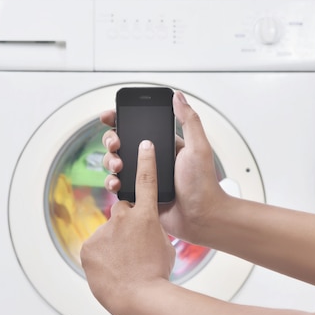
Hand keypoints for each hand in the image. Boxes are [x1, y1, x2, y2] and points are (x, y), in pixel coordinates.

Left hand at [80, 140, 175, 314]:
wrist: (139, 298)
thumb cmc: (157, 273)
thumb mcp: (164, 246)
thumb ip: (152, 231)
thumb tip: (144, 231)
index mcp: (146, 216)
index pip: (147, 180)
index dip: (145, 160)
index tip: (144, 143)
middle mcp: (123, 218)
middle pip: (123, 212)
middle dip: (127, 225)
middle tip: (134, 248)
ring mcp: (104, 231)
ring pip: (108, 234)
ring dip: (114, 246)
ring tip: (124, 267)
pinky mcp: (88, 246)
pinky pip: (95, 248)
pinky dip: (102, 257)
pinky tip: (110, 271)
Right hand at [101, 91, 226, 245]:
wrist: (202, 218)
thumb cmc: (204, 184)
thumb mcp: (198, 147)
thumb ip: (189, 120)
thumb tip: (178, 96)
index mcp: (163, 144)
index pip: (136, 126)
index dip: (119, 119)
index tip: (109, 116)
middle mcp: (150, 159)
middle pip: (120, 142)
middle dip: (111, 140)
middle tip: (116, 143)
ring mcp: (142, 177)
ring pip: (114, 163)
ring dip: (110, 161)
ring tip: (119, 166)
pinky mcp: (137, 195)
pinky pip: (117, 186)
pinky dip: (111, 183)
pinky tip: (116, 184)